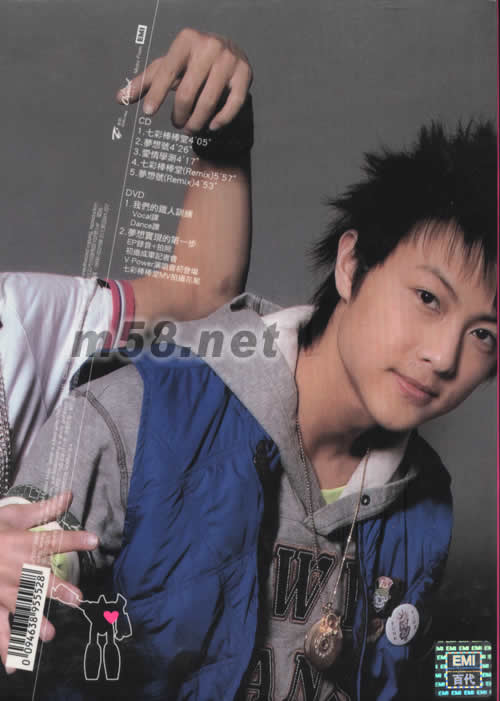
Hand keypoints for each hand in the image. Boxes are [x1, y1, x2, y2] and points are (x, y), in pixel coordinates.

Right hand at [0, 492, 97, 672]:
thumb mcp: (13, 515)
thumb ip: (43, 510)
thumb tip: (69, 496)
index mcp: (24, 543)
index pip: (54, 540)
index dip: (74, 539)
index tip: (94, 540)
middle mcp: (15, 568)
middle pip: (39, 580)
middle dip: (58, 589)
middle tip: (76, 599)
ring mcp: (2, 590)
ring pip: (20, 607)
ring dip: (33, 621)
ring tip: (48, 635)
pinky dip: (5, 647)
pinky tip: (14, 665)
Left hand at [116, 27, 251, 132]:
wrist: (230, 50)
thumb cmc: (192, 62)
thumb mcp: (168, 66)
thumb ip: (145, 82)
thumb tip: (119, 98)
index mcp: (186, 40)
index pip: (167, 72)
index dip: (156, 94)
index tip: (148, 114)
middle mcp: (209, 47)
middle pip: (186, 93)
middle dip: (179, 115)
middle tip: (177, 124)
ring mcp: (229, 61)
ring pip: (208, 102)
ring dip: (196, 122)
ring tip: (191, 128)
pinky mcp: (245, 75)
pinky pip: (232, 105)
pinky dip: (221, 120)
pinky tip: (212, 127)